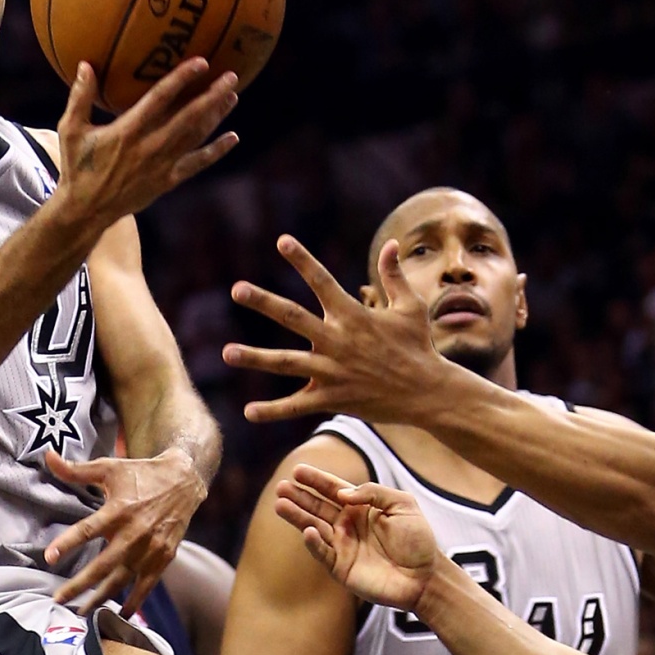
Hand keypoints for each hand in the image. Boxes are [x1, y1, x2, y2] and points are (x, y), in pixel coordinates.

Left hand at [45, 449, 207, 616]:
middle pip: (102, 565)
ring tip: (82, 612)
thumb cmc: (141, 474)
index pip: (88, 529)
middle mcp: (134, 532)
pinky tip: (121, 612)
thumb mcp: (109, 468)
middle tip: (58, 599)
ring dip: (101, 597)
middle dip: (79, 584)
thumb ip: (76, 470)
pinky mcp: (163, 557)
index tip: (49, 557)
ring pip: (122, 579)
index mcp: (118, 510)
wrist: (184, 481)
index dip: (68, 543)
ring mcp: (150, 548)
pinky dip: (135, 600)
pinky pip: (146, 584)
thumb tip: (47, 456)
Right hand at [49, 60, 239, 231]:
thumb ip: (80, 97)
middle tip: (232, 77)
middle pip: (189, 117)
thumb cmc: (77, 166)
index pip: (160, 98)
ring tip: (232, 96)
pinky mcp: (168, 181)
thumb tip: (85, 64)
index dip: (182, 78)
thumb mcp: (71, 130)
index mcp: (128, 130)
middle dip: (212, 96)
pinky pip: (197, 164)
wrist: (86, 210)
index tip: (201, 62)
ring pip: (196, 137)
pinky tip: (232, 138)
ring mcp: (162, 165)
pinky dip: (216, 151)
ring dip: (216, 116)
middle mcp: (150, 146)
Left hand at [222, 235, 452, 423]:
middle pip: (293, 317)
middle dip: (263, 302)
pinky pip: (296, 406)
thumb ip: (394, 275)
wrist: (427, 392)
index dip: (302, 260)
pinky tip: (248, 413)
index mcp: (353, 315)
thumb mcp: (410, 307)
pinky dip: (272, 410)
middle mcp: (338, 341)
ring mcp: (332, 372)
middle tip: (237, 289)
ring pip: (286, 363)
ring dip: (255, 358)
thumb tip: (391, 243)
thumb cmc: (419, 347)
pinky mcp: (332, 398)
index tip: (282, 241)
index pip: (322, 281)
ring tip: (227, 353)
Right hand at [273, 464, 442, 610]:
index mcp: (361, 507)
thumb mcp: (402, 504)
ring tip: (280, 504)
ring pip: (314, 527)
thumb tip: (343, 493)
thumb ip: (373, 492)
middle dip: (299, 496)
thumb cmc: (418, 539)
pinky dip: (313, 543)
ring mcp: (343, 546)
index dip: (316, 480)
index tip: (298, 470)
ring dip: (297, 516)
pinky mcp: (341, 568)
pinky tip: (306, 530)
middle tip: (280, 487)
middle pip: (317, 507)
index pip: (333, 489)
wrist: (425, 577)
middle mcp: (348, 525)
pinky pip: (323, 553)